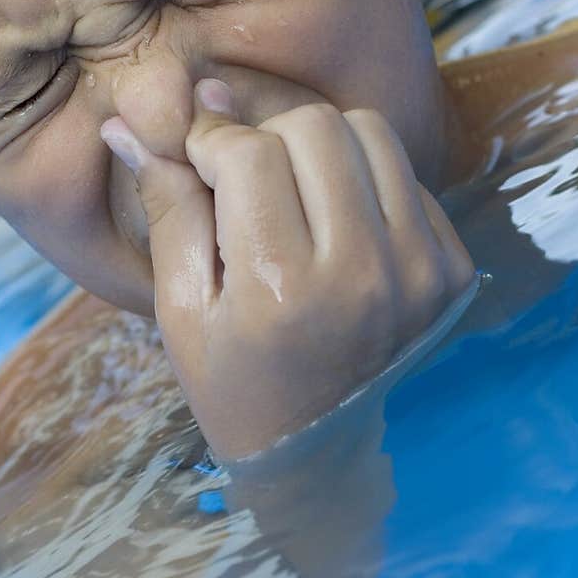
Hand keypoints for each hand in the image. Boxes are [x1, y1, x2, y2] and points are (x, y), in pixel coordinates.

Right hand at [101, 80, 474, 459]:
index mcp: (279, 289)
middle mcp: (361, 274)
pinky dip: (363, 179)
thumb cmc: (231, 381)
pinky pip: (406, 173)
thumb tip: (125, 123)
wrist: (319, 454)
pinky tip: (334, 221)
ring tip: (291, 190)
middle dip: (265, 136)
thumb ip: (165, 206)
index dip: (210, 138)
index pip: (247, 153)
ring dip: (320, 145)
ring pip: (369, 131)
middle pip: (314, 126)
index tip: (195, 151)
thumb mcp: (180, 306)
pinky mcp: (452, 269)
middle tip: (242, 176)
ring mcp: (418, 270)